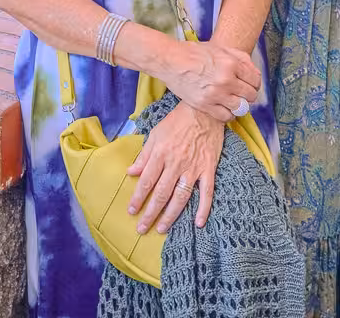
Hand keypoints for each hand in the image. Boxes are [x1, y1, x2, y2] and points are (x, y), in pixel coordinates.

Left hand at [127, 102, 224, 231]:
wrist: (204, 110)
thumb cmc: (177, 121)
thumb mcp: (155, 133)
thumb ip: (144, 155)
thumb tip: (131, 172)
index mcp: (160, 154)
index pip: (146, 181)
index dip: (138, 198)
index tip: (132, 211)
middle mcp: (176, 163)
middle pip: (161, 193)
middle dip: (150, 213)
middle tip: (142, 228)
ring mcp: (194, 168)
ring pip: (180, 197)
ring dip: (170, 215)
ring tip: (161, 229)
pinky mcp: (209, 169)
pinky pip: (207, 192)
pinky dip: (203, 208)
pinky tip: (198, 223)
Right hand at [157, 39, 262, 122]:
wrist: (171, 61)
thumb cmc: (194, 53)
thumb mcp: (220, 48)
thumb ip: (240, 58)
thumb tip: (254, 71)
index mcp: (231, 64)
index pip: (255, 79)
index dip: (255, 83)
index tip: (250, 84)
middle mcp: (226, 80)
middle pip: (250, 95)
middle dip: (249, 94)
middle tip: (242, 93)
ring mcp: (216, 94)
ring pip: (241, 107)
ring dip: (240, 105)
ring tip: (234, 101)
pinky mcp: (205, 105)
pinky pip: (226, 117)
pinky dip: (229, 115)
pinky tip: (225, 108)